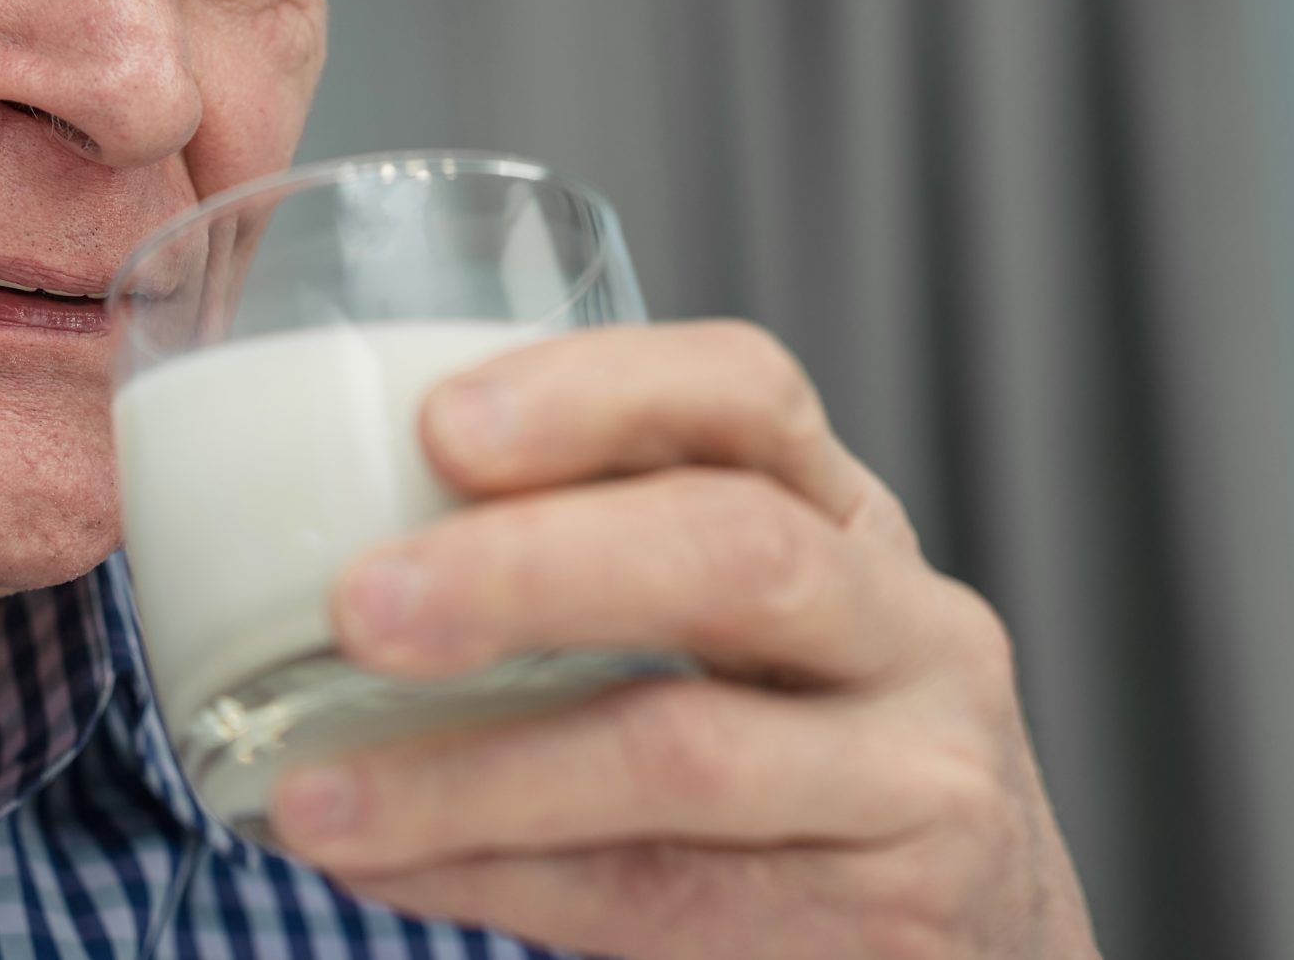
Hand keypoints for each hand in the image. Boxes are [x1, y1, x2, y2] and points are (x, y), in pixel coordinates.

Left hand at [265, 322, 1099, 958]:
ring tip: (316, 794)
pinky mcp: (892, 929)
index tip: (439, 423)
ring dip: (471, 772)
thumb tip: (303, 558)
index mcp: (847, 518)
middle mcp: (911, 630)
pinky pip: (665, 899)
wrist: (990, 954)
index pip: (747, 394)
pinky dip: (500, 878)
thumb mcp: (741, 639)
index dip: (594, 390)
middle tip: (359, 606)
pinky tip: (388, 870)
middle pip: (733, 553)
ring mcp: (919, 784)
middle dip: (529, 571)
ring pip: (684, 750)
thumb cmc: (794, 769)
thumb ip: (596, 577)